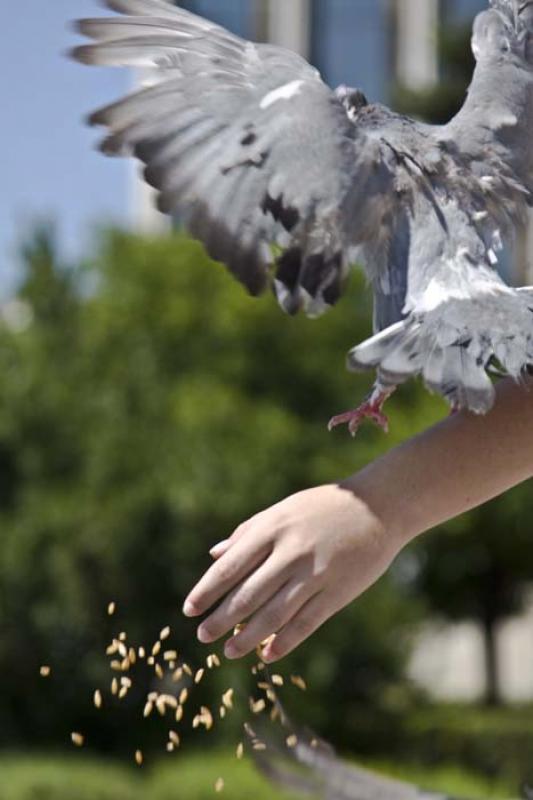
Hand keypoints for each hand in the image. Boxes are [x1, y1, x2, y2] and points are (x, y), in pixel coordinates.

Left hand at [182, 483, 400, 662]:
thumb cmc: (323, 507)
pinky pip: (306, 623)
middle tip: (203, 636)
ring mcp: (316, 574)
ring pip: (274, 615)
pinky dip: (285, 642)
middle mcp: (291, 552)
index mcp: (273, 528)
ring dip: (248, 637)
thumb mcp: (283, 510)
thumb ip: (248, 533)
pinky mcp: (338, 592)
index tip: (189, 610)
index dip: (207, 591)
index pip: (230, 566)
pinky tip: (267, 654)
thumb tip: (214, 556)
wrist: (378, 507)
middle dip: (221, 620)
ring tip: (229, 651)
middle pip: (248, 595)